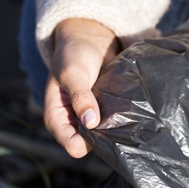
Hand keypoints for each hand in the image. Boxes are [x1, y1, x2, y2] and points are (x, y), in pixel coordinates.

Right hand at [44, 19, 119, 157]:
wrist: (87, 41)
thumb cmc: (73, 55)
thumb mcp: (73, 73)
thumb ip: (81, 97)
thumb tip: (91, 122)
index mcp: (57, 119)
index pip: (74, 146)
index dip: (90, 141)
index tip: (106, 125)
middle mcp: (72, 123)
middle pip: (91, 145)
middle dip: (105, 135)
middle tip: (121, 119)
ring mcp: (89, 118)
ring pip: (105, 136)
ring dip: (115, 127)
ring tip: (128, 114)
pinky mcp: (104, 111)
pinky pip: (114, 124)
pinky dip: (122, 119)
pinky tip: (131, 111)